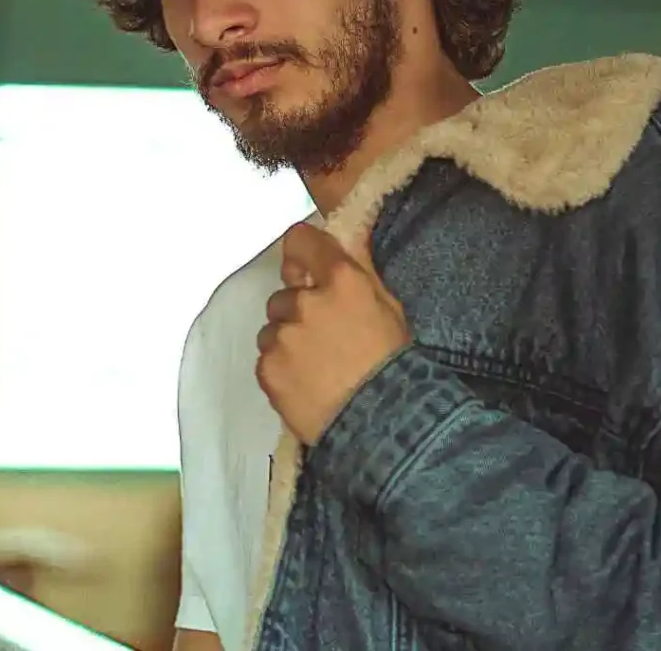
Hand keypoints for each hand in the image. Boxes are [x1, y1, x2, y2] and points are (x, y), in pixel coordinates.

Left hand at [255, 222, 410, 445]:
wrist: (384, 424)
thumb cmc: (393, 362)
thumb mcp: (387, 307)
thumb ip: (359, 270)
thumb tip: (345, 237)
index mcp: (340, 280)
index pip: (300, 241)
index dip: (301, 253)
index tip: (304, 266)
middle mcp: (306, 302)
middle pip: (284, 295)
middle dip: (297, 311)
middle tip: (323, 337)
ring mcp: (283, 337)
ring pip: (272, 329)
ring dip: (287, 340)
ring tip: (315, 366)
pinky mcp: (267, 368)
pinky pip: (267, 359)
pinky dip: (281, 368)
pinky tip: (306, 383)